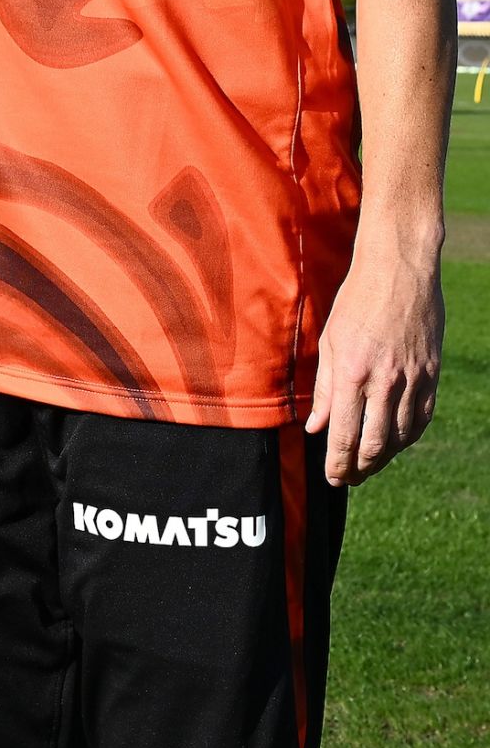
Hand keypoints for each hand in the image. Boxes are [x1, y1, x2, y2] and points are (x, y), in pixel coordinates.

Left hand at [306, 229, 442, 486]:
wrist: (399, 270)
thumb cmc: (356, 301)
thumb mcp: (330, 341)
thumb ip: (323, 388)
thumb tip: (315, 428)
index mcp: (352, 373)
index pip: (344, 435)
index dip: (338, 464)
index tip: (332, 478)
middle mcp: (384, 381)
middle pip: (374, 445)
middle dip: (359, 469)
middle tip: (348, 478)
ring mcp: (412, 379)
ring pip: (401, 438)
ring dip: (384, 458)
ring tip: (368, 464)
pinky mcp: (431, 374)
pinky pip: (421, 419)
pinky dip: (407, 437)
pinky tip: (395, 441)